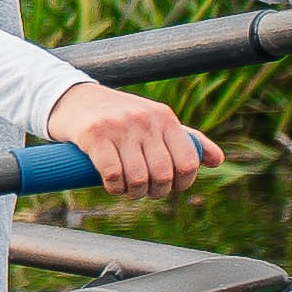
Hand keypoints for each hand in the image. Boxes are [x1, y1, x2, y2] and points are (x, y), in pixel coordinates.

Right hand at [45, 81, 222, 199]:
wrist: (73, 98)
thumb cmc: (119, 115)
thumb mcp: (156, 121)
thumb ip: (188, 139)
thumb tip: (218, 160)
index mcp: (165, 117)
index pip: (188, 162)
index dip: (181, 183)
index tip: (168, 186)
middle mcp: (145, 119)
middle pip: (163, 174)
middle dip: (155, 191)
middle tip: (143, 190)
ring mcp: (119, 126)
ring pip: (139, 178)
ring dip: (132, 193)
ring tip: (126, 188)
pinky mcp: (94, 134)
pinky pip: (113, 174)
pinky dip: (114, 188)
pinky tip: (111, 184)